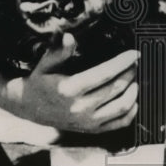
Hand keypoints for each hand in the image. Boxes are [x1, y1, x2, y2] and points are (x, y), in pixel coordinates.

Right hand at [1, 35, 139, 132]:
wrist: (29, 108)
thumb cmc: (40, 82)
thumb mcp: (45, 64)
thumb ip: (58, 51)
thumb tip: (70, 36)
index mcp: (70, 90)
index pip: (104, 74)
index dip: (122, 62)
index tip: (134, 53)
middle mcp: (80, 108)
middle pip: (116, 89)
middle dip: (130, 73)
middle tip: (136, 62)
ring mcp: (88, 121)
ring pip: (122, 107)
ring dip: (134, 91)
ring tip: (135, 78)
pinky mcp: (93, 130)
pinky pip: (120, 123)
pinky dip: (131, 111)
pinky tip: (133, 98)